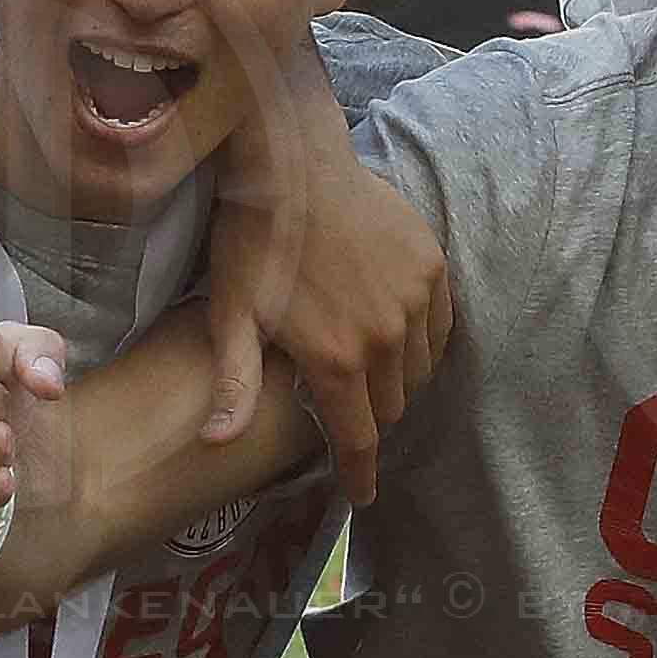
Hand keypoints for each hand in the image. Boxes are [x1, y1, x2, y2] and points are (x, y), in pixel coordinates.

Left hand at [192, 115, 448, 485]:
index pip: (359, 438)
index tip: (363, 495)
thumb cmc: (251, 238)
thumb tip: (217, 444)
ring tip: (368, 364)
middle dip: (370, 415)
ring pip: (419, 369)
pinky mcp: (431, 268)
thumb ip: (235, 383)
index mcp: (336, 358)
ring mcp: (415, 300)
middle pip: (391, 406)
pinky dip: (420, 339)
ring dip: (397, 378)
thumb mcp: (230, 313)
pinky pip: (439, 327)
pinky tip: (395, 329)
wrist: (292, 162)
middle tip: (346, 402)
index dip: (360, 473)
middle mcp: (386, 337)